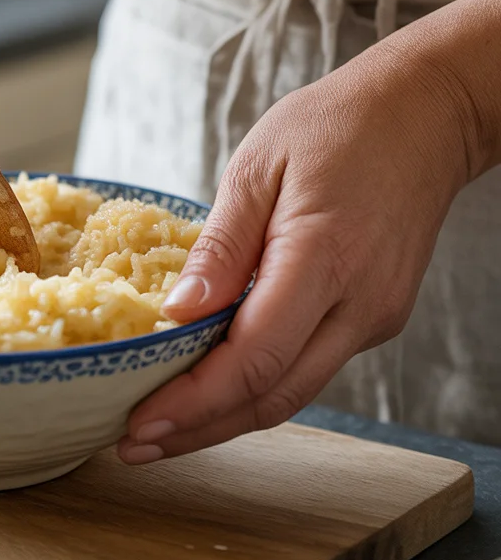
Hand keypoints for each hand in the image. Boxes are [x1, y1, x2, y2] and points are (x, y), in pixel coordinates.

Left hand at [117, 37, 478, 463]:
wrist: (424, 114)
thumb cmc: (336, 126)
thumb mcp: (258, 167)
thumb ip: (220, 247)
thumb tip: (175, 314)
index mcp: (324, 259)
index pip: (254, 358)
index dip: (193, 402)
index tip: (139, 423)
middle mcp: (360, 304)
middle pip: (274, 396)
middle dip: (200, 430)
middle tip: (134, 445)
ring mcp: (375, 316)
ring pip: (294, 392)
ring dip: (227, 419)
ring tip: (163, 429)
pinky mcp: (375, 315)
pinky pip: (310, 366)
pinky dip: (258, 386)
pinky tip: (213, 385)